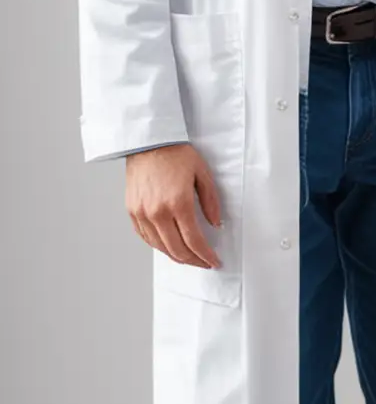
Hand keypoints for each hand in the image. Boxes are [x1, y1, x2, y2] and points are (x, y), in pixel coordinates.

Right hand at [126, 143, 221, 266]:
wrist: (148, 142)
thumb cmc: (176, 153)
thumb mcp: (202, 174)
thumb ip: (211, 202)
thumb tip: (216, 224)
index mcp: (178, 203)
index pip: (194, 241)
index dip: (206, 255)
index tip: (214, 261)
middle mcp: (158, 212)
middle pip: (177, 249)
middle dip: (194, 260)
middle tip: (204, 262)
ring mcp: (142, 213)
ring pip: (160, 247)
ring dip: (176, 256)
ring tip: (189, 257)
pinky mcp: (132, 210)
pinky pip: (145, 237)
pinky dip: (159, 246)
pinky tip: (169, 247)